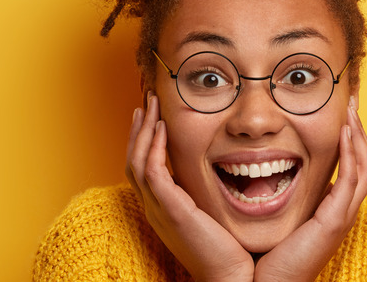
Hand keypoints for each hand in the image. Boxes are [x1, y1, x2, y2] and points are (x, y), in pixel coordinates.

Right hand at [126, 92, 254, 281]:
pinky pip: (153, 173)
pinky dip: (154, 147)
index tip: (153, 117)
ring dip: (142, 131)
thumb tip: (226, 171)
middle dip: (137, 130)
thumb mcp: (214, 216)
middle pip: (133, 162)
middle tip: (146, 102)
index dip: (144, 141)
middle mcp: (156, 209)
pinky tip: (161, 128)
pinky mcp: (172, 212)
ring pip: (137, 163)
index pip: (144, 169)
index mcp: (165, 210)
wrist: (233, 279)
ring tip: (149, 104)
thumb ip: (210, 195)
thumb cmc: (231, 252)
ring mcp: (160, 211)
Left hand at [254, 97, 366, 281]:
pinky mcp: (335, 220)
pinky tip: (344, 131)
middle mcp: (341, 210)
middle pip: (365, 162)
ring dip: (360, 135)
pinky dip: (352, 152)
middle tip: (352, 102)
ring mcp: (342, 216)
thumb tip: (266, 174)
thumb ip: (278, 195)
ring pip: (365, 166)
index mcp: (329, 209)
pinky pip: (353, 179)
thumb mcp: (277, 217)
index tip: (341, 114)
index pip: (350, 167)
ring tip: (351, 109)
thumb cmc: (265, 257)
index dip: (349, 140)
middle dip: (360, 130)